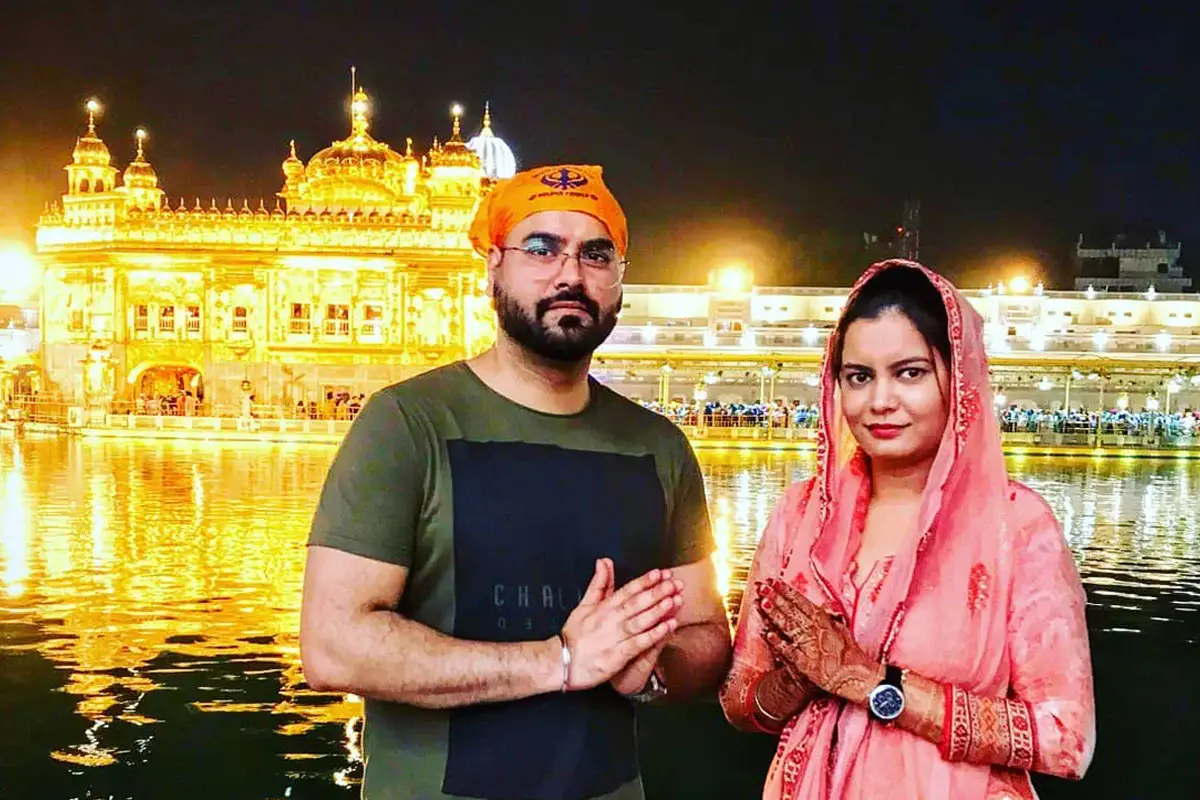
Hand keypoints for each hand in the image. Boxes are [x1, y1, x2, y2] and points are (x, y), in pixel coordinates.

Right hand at [559, 559, 681, 691]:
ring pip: (639, 620)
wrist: (561, 662)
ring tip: (675, 600)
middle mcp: (610, 619)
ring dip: (658, 610)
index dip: (644, 581)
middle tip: (675, 583)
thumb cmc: (574, 635)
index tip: (660, 573)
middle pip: (636, 602)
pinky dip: (654, 635)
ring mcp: (614, 637)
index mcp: (603, 607)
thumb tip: (604, 561)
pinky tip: (668, 627)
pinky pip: (638, 643)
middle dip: (657, 592)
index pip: (627, 590)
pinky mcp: (617, 655)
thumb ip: (599, 583)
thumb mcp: (583, 605)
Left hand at [755, 577, 881, 704]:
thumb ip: (832, 616)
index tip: (774, 582)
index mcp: (823, 621)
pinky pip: (789, 651)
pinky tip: (768, 634)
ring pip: (789, 627)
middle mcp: (815, 631)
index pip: (801, 602)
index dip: (786, 591)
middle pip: (792, 611)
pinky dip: (778, 642)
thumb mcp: (842, 630)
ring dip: (775, 614)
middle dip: (776, 598)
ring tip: (762, 603)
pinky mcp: (805, 663)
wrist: (854, 676)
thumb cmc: (849, 654)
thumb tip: (826, 604)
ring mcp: (809, 646)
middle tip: (762, 587)